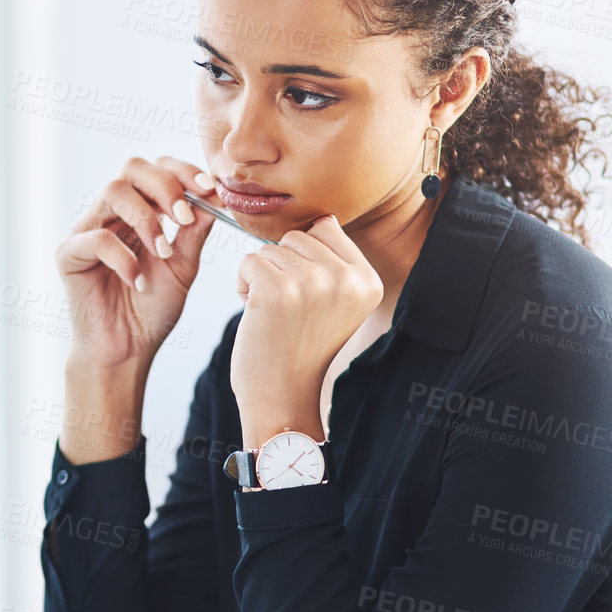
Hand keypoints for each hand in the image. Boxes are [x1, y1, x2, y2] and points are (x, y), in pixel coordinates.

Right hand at [55, 156, 219, 370]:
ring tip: (162, 253)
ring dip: (146, 219)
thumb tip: (214, 194)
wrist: (128, 350)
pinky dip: (124, 257)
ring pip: (112, 191)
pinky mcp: (68, 254)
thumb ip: (194, 231)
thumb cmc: (152, 309)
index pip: (157, 169)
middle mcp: (111, 214)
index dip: (183, 172)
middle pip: (132, 168)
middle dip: (165, 186)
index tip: (209, 189)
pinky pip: (96, 238)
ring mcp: (87, 230)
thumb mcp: (183, 266)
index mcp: (139, 211)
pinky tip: (138, 282)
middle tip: (184, 217)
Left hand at [230, 214, 382, 437]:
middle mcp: (346, 279)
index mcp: (367, 280)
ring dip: (262, 277)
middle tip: (289, 310)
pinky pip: (248, 261)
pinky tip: (257, 315)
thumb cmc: (301, 346)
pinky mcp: (277, 289)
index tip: (308, 297)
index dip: (304, 258)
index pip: (326, 228)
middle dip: (283, 267)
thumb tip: (323, 217)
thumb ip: (334, 262)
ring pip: (270, 248)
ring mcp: (312, 282)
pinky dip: (243, 285)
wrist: (282, 395)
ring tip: (275, 314)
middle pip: (296, 236)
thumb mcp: (336, 302)